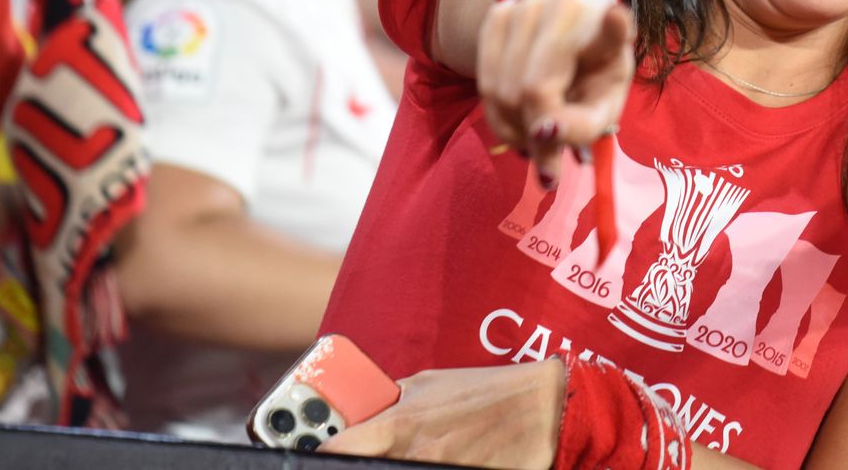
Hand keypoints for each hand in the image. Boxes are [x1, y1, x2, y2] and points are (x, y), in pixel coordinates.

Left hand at [320, 359, 564, 468]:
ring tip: (381, 462)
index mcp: (398, 425)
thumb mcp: (429, 385)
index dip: (316, 457)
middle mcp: (411, 455)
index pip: (335, 451)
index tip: (305, 457)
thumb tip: (360, 417)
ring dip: (380, 469)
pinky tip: (422, 465)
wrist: (542, 408)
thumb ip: (391, 403)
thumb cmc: (485, 392)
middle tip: (341, 462)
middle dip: (345, 467)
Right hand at [478, 0, 635, 185]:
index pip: (614, 27)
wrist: (568, 36)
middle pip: (534, 89)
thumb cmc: (591, 79)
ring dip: (515, 133)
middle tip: (549, 167)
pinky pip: (484, 83)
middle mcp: (569, 9)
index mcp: (610, 33)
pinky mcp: (498, 14)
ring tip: (536, 142)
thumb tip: (543, 132)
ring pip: (501, 91)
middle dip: (538, 140)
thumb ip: (582, 127)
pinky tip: (518, 121)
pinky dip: (498, 118)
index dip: (614, 26)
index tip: (616, 18)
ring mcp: (528, 7)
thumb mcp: (602, 108)